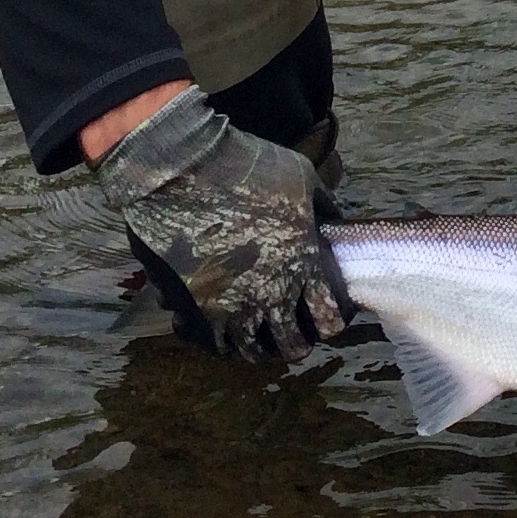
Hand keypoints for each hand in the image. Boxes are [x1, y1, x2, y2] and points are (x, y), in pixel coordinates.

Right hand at [92, 87, 349, 360]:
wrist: (183, 171)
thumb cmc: (249, 166)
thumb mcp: (303, 178)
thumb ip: (323, 207)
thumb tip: (333, 224)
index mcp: (303, 263)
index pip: (329, 318)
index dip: (331, 320)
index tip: (327, 315)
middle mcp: (271, 292)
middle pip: (292, 344)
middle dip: (298, 342)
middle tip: (296, 336)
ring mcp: (232, 305)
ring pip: (254, 350)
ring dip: (262, 348)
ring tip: (263, 342)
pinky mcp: (197, 307)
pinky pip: (217, 343)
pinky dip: (226, 343)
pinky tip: (230, 335)